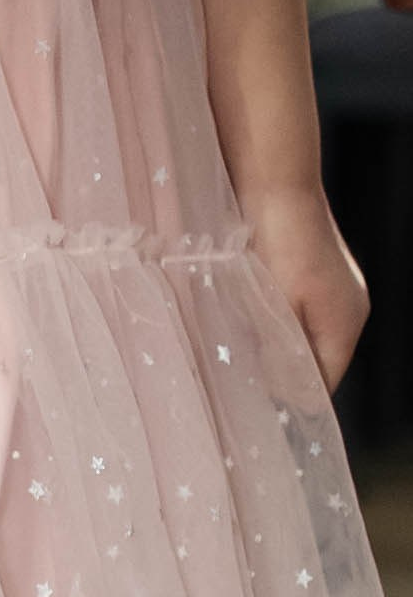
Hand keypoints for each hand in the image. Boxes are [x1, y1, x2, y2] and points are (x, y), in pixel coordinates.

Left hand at [248, 179, 366, 393]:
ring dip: (280, 348)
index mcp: (346, 324)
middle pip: (320, 361)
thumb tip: (281, 387)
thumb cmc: (278, 244)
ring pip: (309, 338)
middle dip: (286, 374)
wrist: (277, 186)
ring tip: (245, 354)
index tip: (261, 410)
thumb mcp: (276, 307)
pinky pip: (304, 315)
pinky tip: (252, 321)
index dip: (294, 398)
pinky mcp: (322, 274)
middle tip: (246, 382)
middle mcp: (350, 310)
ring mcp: (340, 290)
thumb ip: (283, 351)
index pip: (325, 383)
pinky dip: (282, 324)